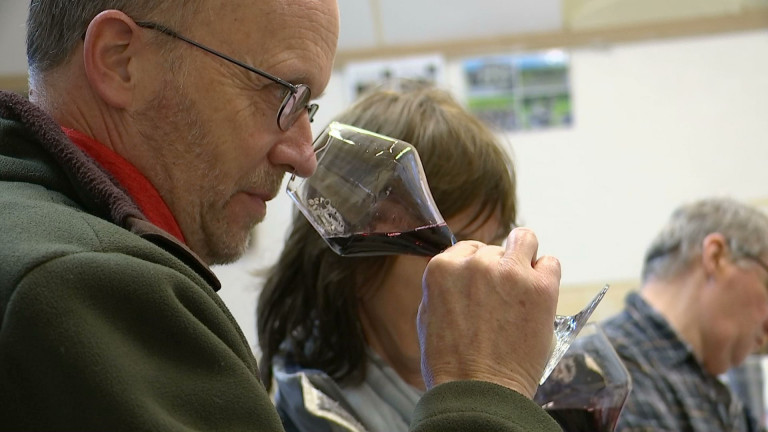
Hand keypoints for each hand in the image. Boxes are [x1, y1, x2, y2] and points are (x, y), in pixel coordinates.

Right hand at [417, 227, 559, 397]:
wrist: (478, 393)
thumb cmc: (451, 364)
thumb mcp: (428, 317)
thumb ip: (444, 287)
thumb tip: (459, 273)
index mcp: (442, 268)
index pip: (467, 248)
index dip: (477, 267)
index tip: (483, 287)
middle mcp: (474, 263)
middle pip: (495, 249)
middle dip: (499, 270)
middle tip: (502, 301)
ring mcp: (508, 272)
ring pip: (525, 240)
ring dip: (525, 259)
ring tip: (524, 287)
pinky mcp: (539, 286)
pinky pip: (551, 262)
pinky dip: (547, 276)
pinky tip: (539, 298)